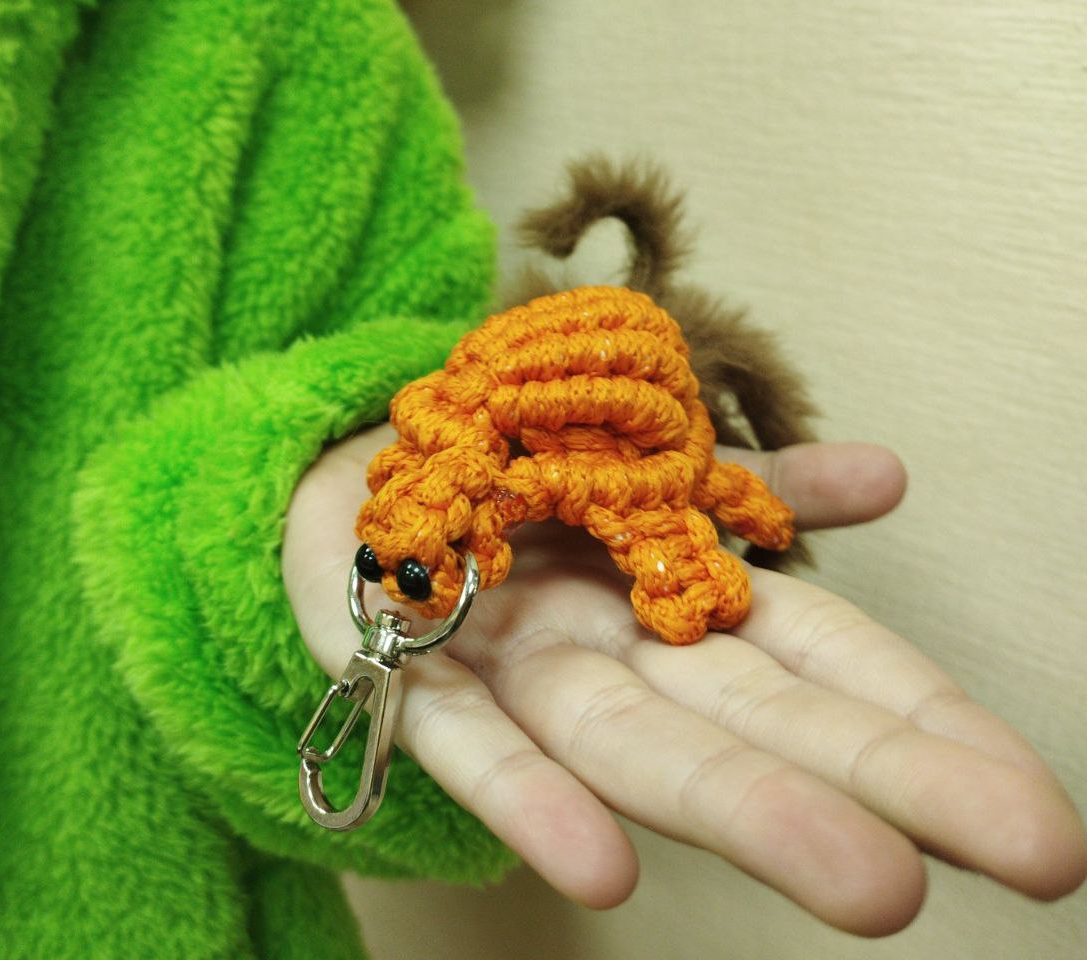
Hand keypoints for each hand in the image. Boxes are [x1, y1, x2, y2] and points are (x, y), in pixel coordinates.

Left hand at [283, 424, 1086, 935]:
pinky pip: (470, 746)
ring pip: (636, 747)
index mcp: (676, 603)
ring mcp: (516, 673)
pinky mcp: (408, 675)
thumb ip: (756, 492)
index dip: (925, 727)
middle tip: (1035, 855)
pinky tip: (596, 867)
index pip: (823, 667)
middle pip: (754, 721)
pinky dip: (530, 802)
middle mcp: (615, 653)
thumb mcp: (644, 469)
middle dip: (884, 782)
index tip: (1039, 809)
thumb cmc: (516, 481)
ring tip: (870, 884)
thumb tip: (888, 478)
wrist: (355, 471)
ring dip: (746, 810)